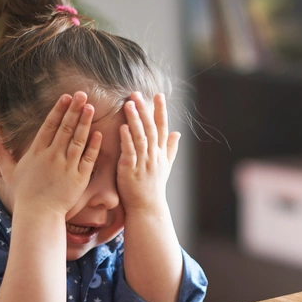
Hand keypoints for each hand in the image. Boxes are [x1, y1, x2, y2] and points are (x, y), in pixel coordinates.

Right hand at [0, 92, 101, 216]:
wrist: (39, 214)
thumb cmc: (25, 194)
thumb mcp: (10, 172)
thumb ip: (0, 154)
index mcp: (37, 152)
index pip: (49, 125)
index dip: (58, 110)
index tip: (66, 97)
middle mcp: (52, 156)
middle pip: (65, 128)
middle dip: (74, 110)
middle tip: (82, 94)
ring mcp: (67, 166)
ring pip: (78, 139)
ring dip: (85, 122)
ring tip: (91, 107)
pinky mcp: (79, 177)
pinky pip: (88, 158)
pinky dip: (94, 145)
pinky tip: (98, 133)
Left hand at [117, 92, 179, 213]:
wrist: (147, 208)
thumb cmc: (153, 187)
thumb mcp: (165, 167)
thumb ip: (170, 149)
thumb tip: (178, 133)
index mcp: (161, 153)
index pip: (162, 128)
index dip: (160, 111)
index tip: (159, 95)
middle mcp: (154, 156)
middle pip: (151, 129)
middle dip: (145, 110)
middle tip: (137, 94)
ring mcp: (143, 163)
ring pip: (140, 137)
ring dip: (135, 120)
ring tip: (129, 104)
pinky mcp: (130, 170)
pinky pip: (130, 152)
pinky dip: (126, 139)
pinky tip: (122, 127)